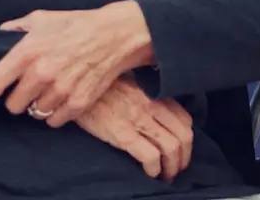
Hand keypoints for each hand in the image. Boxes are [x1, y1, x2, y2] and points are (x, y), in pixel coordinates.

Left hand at [0, 2, 154, 124]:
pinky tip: (62, 96)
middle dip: (18, 98)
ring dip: (38, 105)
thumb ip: (14, 29)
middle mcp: (41, 74)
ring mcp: (60, 90)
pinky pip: (54, 120)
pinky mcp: (78, 103)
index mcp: (26, 52)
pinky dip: (55, 113)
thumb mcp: (40, 18)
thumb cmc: (75, 24)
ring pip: (35, 114)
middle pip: (13, 106)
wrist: (114, 34)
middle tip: (30, 85)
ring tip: (50, 88)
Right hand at [73, 74, 193, 181]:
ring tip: (165, 176)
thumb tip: (157, 112)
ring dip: (172, 167)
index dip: (187, 139)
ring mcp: (138, 119)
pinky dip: (155, 169)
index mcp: (153, 94)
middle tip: (176, 169)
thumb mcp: (127, 84)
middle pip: (183, 136)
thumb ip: (145, 95)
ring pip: (171, 147)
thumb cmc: (99, 88)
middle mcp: (150, 105)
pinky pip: (150, 156)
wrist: (72, 87)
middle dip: (183, 158)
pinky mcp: (122, 133)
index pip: (185, 119)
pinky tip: (150, 173)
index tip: (181, 150)